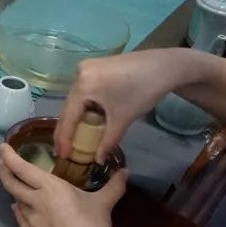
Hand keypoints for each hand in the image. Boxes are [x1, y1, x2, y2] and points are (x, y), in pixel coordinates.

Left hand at [0, 143, 125, 226]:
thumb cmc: (94, 226)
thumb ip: (114, 185)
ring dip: (14, 191)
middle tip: (3, 163)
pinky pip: (19, 217)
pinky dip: (18, 209)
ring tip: (17, 185)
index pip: (20, 168)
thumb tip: (126, 171)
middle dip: (3, 170)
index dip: (8, 156)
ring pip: (14, 200)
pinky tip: (20, 208)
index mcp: (48, 187)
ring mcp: (29, 219)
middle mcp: (34, 200)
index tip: (3, 148)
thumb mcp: (104, 202)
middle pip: (10, 182)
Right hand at [54, 50, 194, 161]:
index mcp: (83, 85)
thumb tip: (98, 160)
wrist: (163, 67)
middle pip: (69, 106)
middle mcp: (79, 73)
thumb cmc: (142, 92)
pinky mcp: (94, 66)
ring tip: (74, 137)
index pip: (68, 115)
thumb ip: (108, 141)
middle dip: (67, 129)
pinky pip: (83, 90)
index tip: (61, 155)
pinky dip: (84, 106)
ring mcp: (86, 67)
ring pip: (76, 98)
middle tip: (64, 149)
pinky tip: (87, 118)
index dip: (64, 137)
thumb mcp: (123, 119)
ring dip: (76, 117)